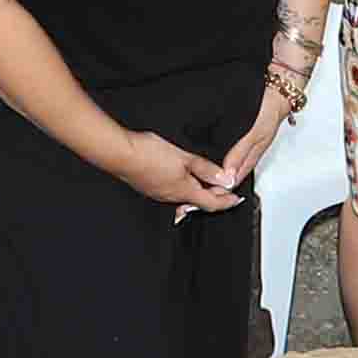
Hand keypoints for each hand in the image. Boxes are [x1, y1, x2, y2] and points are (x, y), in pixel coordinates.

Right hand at [122, 127, 243, 213]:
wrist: (121, 154)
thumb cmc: (149, 154)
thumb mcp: (185, 157)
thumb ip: (206, 169)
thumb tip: (225, 180)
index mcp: (184, 191)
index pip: (212, 203)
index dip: (227, 201)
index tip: (236, 199)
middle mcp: (172, 197)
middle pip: (199, 202)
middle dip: (213, 196)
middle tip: (224, 186)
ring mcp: (159, 194)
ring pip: (185, 197)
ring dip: (198, 191)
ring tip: (205, 180)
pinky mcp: (150, 188)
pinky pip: (172, 192)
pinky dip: (183, 187)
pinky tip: (181, 176)